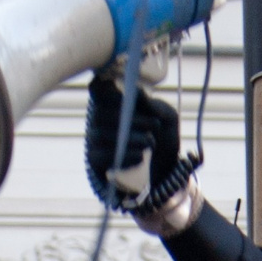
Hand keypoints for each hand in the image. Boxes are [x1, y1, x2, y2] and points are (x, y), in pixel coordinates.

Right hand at [85, 74, 194, 214]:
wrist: (163, 171)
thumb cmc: (163, 138)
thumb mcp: (167, 118)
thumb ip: (154, 105)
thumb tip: (137, 94)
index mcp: (115, 102)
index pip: (98, 89)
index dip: (108, 90)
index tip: (131, 96)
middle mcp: (99, 119)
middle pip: (101, 113)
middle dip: (131, 120)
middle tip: (154, 126)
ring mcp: (94, 140)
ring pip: (101, 135)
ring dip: (129, 139)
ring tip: (150, 143)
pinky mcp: (95, 160)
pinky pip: (102, 157)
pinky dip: (124, 156)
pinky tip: (140, 157)